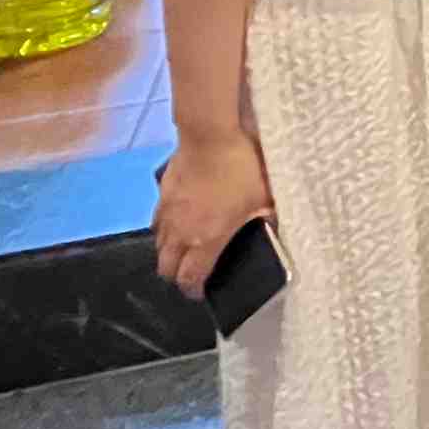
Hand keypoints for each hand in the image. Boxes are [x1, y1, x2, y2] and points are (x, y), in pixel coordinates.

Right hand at [154, 130, 273, 300]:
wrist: (209, 136)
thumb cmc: (241, 169)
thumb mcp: (263, 196)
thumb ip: (265, 218)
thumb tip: (272, 228)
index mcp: (206, 240)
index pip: (189, 278)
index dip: (193, 291)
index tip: (201, 292)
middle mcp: (180, 233)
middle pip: (166, 268)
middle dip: (177, 275)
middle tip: (192, 272)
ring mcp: (167, 213)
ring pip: (158, 245)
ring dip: (169, 252)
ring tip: (185, 248)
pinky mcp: (161, 195)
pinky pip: (157, 221)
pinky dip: (164, 229)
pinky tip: (177, 221)